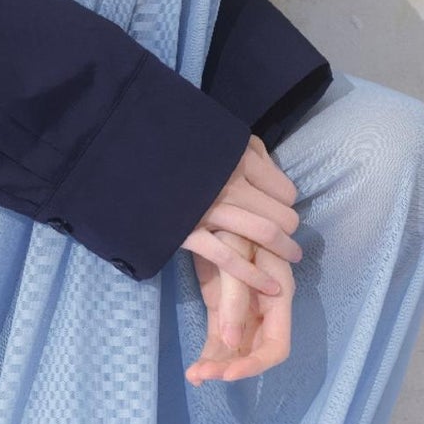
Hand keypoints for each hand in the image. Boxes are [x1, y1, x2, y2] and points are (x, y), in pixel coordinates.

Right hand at [180, 134, 300, 302]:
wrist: (131, 163)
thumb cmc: (179, 148)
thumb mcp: (219, 138)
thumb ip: (249, 151)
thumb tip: (272, 170)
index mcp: (239, 159)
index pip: (285, 191)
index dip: (286, 202)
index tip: (279, 207)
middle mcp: (229, 185)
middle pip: (281, 215)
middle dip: (289, 229)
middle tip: (287, 234)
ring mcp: (209, 211)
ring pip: (264, 234)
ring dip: (284, 249)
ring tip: (291, 256)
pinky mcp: (190, 233)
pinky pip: (228, 258)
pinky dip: (253, 275)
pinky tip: (271, 286)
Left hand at [185, 228, 294, 383]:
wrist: (219, 206)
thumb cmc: (236, 224)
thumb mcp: (235, 255)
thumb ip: (235, 297)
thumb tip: (231, 342)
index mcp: (278, 298)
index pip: (276, 345)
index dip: (255, 364)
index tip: (228, 374)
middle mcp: (264, 310)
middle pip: (254, 353)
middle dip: (231, 368)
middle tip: (201, 375)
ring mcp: (244, 310)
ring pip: (235, 350)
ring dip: (217, 365)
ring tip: (194, 376)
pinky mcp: (224, 307)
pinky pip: (221, 339)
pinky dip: (210, 355)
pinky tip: (195, 371)